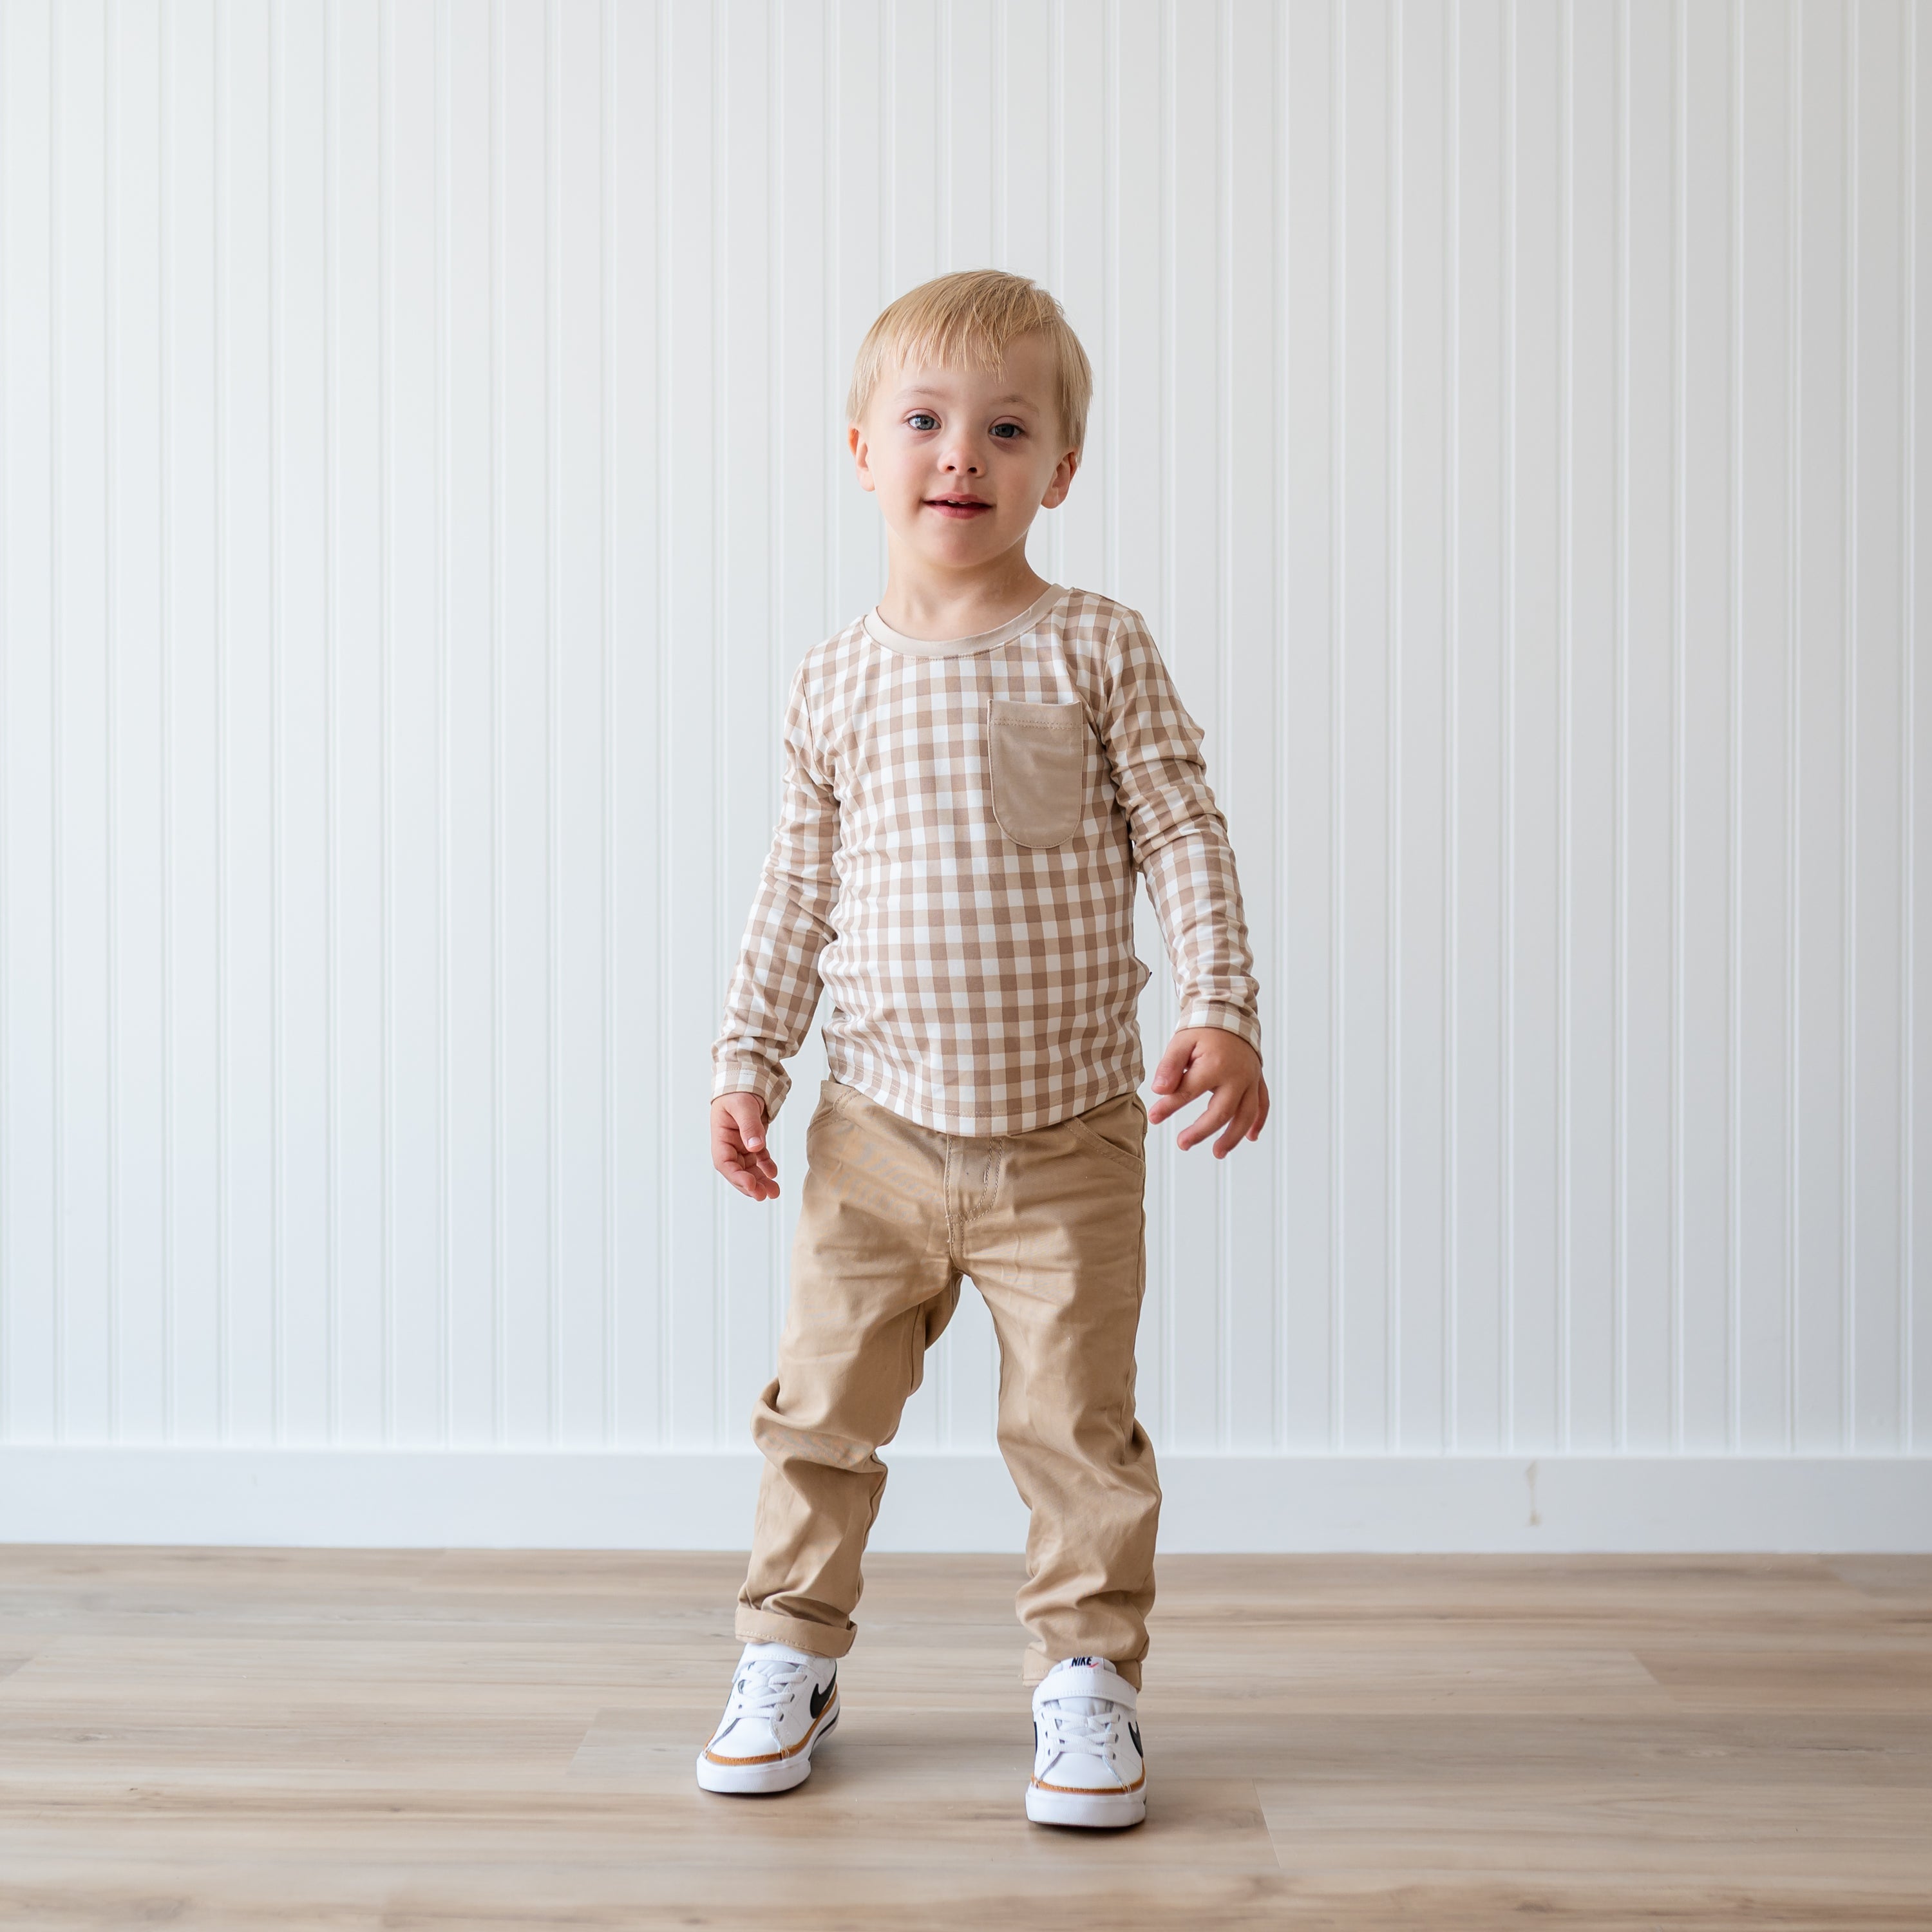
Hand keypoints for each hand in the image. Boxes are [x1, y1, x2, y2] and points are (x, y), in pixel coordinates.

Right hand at [713, 1093, 780, 1200]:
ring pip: (749, 1168)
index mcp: (721, 1136)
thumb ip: (749, 1125)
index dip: (737, 1177)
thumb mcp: (743, 1105)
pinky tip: (773, 1173)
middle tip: (765, 1195)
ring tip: (774, 1192)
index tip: (751, 1185)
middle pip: (737, 1171)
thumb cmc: (739, 1089)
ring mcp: (741, 1143)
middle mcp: (729, 1143)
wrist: (747, 1078)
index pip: (725, 1163)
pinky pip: (759, 1158)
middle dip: (750, 1185)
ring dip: (760, 1180)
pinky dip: (766, 1167)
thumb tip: (755, 1146)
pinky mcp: (752, 1141)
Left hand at [1146, 1028, 1267, 1156]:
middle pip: (1221, 1112)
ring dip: (1233, 1136)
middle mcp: (1237, 1076)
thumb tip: (1159, 1090)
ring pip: (1246, 1114)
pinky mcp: (1258, 1080)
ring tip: (1218, 1152)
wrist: (1231, 1012)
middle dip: (1201, 1131)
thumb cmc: (1203, 1029)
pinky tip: (1250, 1137)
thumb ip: (1169, 1066)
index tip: (1154, 1117)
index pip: (1188, 1092)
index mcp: (1215, 1065)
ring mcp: (1251, 1079)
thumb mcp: (1181, 1042)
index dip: (1169, 1107)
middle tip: (1182, 1144)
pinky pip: (1262, 1104)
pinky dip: (1258, 1122)